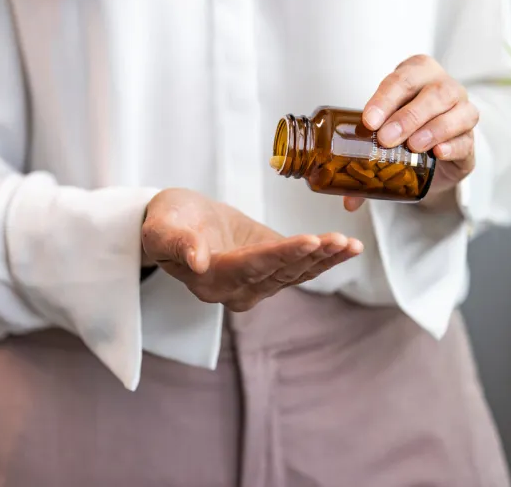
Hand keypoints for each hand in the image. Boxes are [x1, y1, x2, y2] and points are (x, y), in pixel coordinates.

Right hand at [142, 189, 362, 311]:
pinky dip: (326, 259)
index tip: (308, 240)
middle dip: (311, 257)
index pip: (249, 267)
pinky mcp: (273, 271)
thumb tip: (197, 261)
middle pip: (279, 273)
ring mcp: (257, 284)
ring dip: (325, 260)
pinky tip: (349, 247)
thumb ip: (176, 243)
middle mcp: (236, 290)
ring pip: (295, 274)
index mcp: (210, 280)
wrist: (180, 222)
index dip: (280, 255)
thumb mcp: (161, 227)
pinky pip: (302, 268)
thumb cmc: (167, 220)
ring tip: (350, 244)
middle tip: (339, 240)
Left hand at [345, 54, 478, 211]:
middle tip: (386, 138)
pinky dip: (454, 146)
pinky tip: (439, 152)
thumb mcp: (381, 134)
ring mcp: (463, 112)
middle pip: (434, 93)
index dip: (385, 98)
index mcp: (417, 74)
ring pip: (458, 112)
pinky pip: (467, 140)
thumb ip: (362, 160)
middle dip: (408, 116)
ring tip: (413, 147)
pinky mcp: (470, 141)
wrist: (433, 151)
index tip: (368, 121)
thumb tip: (347, 201)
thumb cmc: (403, 130)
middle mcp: (444, 87)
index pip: (402, 79)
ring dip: (433, 129)